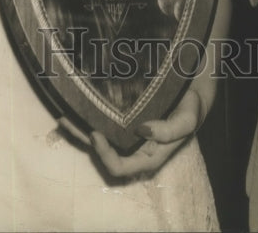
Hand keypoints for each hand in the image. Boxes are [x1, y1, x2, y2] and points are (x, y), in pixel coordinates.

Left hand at [59, 87, 204, 177]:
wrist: (194, 91)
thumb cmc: (191, 108)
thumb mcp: (188, 120)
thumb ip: (169, 130)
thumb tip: (142, 130)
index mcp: (148, 157)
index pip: (120, 167)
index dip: (104, 155)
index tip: (96, 132)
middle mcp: (134, 150)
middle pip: (102, 154)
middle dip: (83, 139)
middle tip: (66, 120)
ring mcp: (127, 136)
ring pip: (98, 139)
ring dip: (80, 130)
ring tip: (63, 116)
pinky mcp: (124, 121)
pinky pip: (102, 124)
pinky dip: (88, 117)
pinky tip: (77, 107)